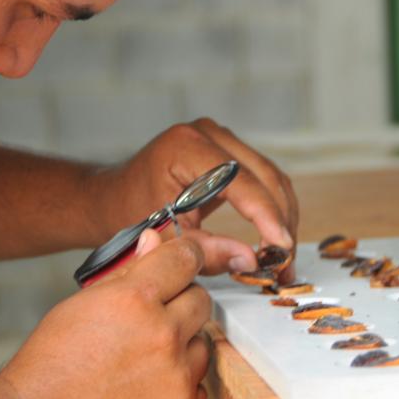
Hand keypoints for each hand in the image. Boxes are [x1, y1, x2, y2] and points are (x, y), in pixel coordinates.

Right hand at [0, 232, 209, 398]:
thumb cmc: (51, 364)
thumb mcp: (83, 303)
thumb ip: (127, 271)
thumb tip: (154, 242)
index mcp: (135, 299)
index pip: (186, 258)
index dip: (185, 255)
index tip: (184, 260)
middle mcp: (162, 335)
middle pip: (201, 299)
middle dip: (180, 302)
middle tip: (151, 318)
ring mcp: (176, 376)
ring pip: (202, 342)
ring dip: (181, 345)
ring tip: (142, 357)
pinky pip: (199, 383)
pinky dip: (181, 384)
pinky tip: (150, 385)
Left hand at [90, 118, 298, 278]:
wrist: (113, 197)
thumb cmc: (128, 212)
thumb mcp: (164, 237)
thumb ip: (206, 251)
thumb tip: (252, 262)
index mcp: (185, 146)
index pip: (239, 180)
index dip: (265, 216)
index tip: (280, 249)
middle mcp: (208, 133)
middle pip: (264, 176)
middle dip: (280, 223)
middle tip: (285, 264)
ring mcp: (221, 139)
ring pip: (271, 178)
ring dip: (283, 218)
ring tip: (283, 260)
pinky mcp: (230, 151)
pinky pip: (264, 179)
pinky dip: (274, 210)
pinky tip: (276, 240)